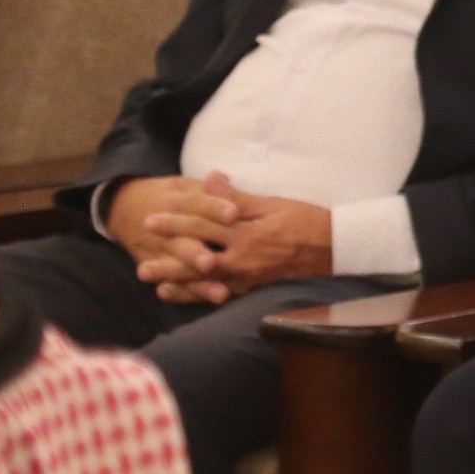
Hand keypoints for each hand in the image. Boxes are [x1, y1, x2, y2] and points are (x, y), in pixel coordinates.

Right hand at [110, 175, 242, 301]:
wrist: (124, 208)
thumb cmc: (169, 197)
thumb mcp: (184, 186)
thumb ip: (207, 189)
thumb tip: (224, 177)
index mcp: (175, 202)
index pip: (196, 204)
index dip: (215, 208)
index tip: (234, 213)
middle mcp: (165, 230)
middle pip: (183, 241)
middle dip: (197, 253)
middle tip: (212, 263)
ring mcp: (158, 252)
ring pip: (179, 269)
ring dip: (198, 283)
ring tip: (220, 294)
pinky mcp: (155, 267)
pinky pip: (173, 285)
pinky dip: (187, 296)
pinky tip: (203, 304)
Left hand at [119, 171, 334, 302]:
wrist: (334, 247)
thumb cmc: (305, 220)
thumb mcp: (272, 203)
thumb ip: (237, 198)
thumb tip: (211, 180)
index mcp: (245, 232)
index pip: (203, 225)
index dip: (176, 221)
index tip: (151, 219)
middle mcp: (242, 257)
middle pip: (197, 255)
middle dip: (167, 255)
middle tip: (140, 259)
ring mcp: (246, 275)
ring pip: (204, 278)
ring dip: (175, 279)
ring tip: (150, 279)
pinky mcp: (252, 285)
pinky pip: (219, 291)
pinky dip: (197, 293)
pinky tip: (178, 293)